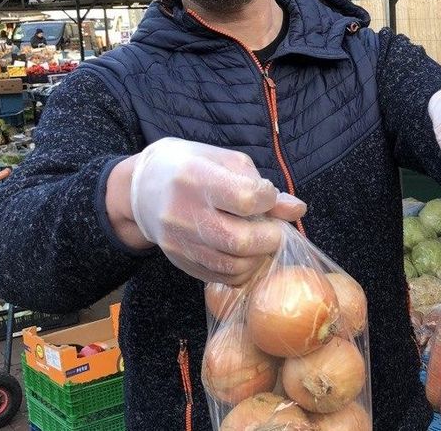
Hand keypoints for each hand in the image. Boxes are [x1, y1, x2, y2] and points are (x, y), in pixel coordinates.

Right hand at [108, 137, 305, 284]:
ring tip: (261, 241)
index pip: (246, 199)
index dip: (267, 199)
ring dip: (258, 257)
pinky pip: (220, 277)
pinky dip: (241, 269)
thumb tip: (297, 210)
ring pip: (232, 265)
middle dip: (269, 238)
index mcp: (196, 178)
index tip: (265, 196)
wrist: (143, 187)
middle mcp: (183, 212)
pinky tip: (244, 254)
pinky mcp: (178, 261)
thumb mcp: (226, 162)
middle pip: (240, 240)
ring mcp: (179, 241)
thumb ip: (262, 186)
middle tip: (274, 230)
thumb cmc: (192, 167)